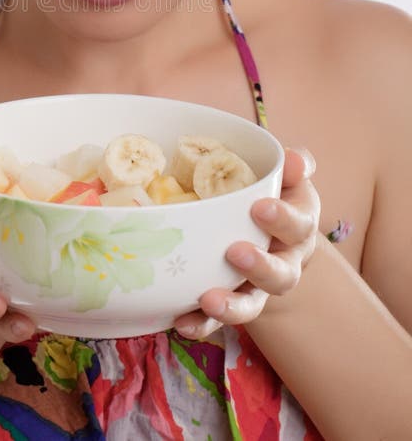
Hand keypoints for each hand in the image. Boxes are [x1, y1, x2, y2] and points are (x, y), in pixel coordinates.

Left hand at [174, 147, 319, 339]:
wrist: (267, 233)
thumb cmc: (274, 195)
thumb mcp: (287, 177)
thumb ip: (294, 167)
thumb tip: (294, 158)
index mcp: (299, 227)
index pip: (300, 225)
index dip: (283, 219)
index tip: (259, 207)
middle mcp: (285, 262)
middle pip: (283, 275)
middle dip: (260, 267)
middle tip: (235, 252)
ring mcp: (258, 287)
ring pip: (253, 304)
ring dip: (232, 305)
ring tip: (209, 300)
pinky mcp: (232, 302)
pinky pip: (219, 320)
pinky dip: (202, 323)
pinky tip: (182, 321)